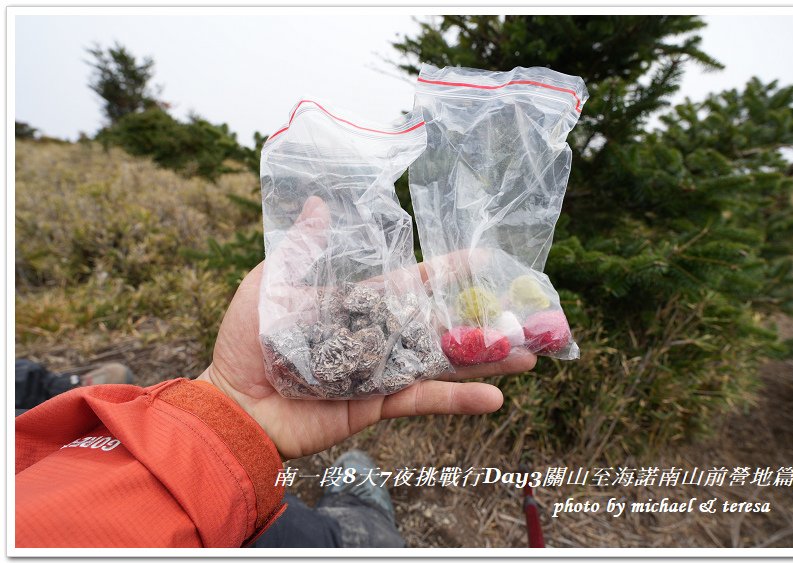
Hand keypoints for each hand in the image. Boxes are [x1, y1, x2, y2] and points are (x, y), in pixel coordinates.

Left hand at [197, 197, 536, 459]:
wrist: (234, 404)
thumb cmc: (247, 342)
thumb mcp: (269, 285)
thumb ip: (302, 251)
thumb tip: (318, 203)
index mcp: (358, 303)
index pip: (413, 283)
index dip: (449, 272)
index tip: (486, 260)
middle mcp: (379, 335)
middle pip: (440, 323)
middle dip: (483, 319)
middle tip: (529, 315)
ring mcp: (383, 371)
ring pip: (443, 362)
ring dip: (485, 359)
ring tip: (530, 355)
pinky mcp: (380, 403)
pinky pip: (424, 400)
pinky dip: (458, 399)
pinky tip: (496, 397)